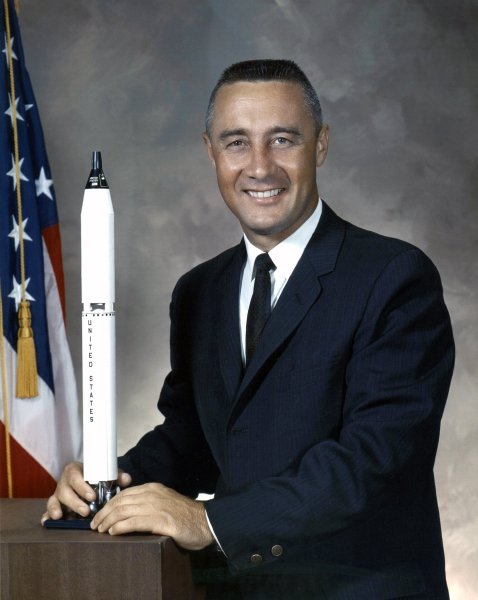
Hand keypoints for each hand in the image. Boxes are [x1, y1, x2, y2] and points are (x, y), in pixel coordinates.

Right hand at [41, 461, 131, 522]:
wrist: (88, 476)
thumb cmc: (97, 475)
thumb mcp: (107, 473)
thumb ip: (116, 475)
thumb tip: (127, 479)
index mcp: (75, 471)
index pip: (76, 477)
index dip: (82, 487)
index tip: (92, 496)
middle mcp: (64, 481)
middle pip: (64, 491)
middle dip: (74, 502)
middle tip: (86, 511)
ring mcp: (58, 493)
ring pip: (54, 500)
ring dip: (56, 508)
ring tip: (60, 517)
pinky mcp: (55, 504)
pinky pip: (48, 509)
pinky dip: (46, 515)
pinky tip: (47, 521)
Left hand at [90, 482, 213, 550]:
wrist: (205, 522)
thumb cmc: (185, 516)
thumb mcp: (165, 502)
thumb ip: (149, 503)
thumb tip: (129, 513)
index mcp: (153, 488)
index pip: (124, 494)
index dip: (109, 504)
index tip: (101, 513)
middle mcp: (152, 494)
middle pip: (120, 501)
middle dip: (104, 513)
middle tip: (95, 524)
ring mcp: (156, 506)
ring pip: (124, 511)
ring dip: (108, 521)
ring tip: (101, 529)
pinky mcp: (160, 520)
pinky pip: (134, 522)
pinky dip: (121, 527)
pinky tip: (114, 532)